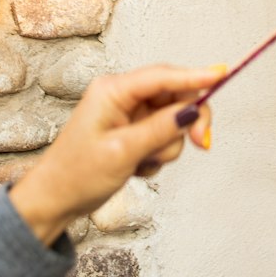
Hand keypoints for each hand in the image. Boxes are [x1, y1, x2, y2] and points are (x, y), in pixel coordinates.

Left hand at [9, 63, 223, 244]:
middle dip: (186, 121)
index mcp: (113, 90)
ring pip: (171, 118)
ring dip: (167, 145)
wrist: (54, 201)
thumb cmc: (77, 175)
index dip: (194, 75)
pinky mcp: (132, 130)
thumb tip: (193, 111)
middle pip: (173, 95)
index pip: (162, 76)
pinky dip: (159, 153)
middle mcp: (122, 95)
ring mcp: (128, 113)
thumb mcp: (122, 153)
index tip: (222, 75)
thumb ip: (160, 130)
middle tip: (201, 144)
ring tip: (144, 164)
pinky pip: (162, 134)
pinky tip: (139, 167)